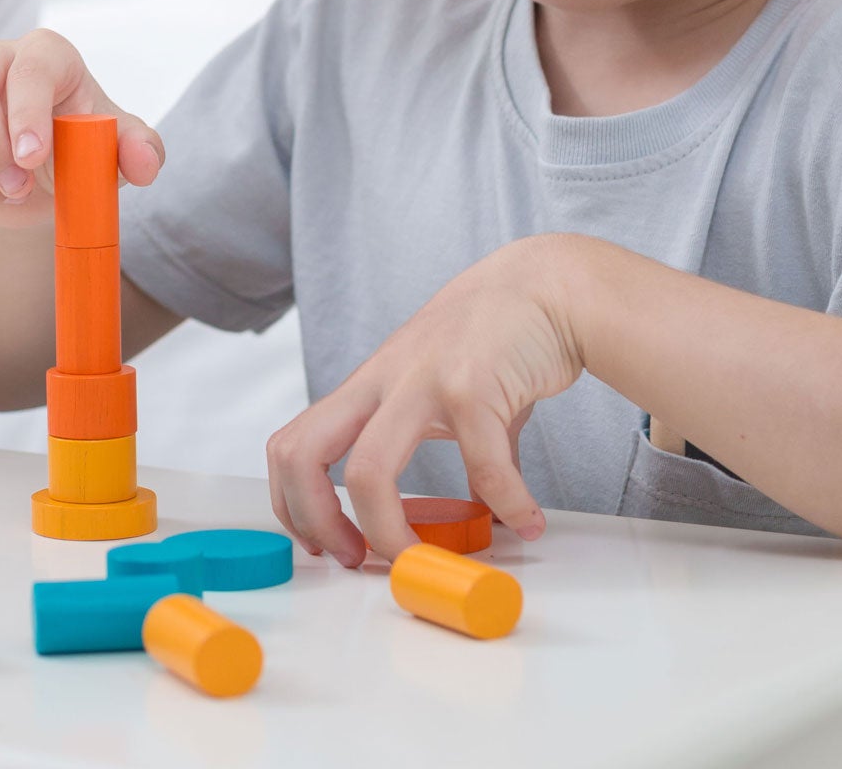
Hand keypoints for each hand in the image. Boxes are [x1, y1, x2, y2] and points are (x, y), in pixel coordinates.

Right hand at [0, 29, 163, 230]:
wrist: (42, 173)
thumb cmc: (82, 146)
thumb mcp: (118, 148)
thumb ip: (140, 151)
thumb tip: (144, 163)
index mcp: (44, 53)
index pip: (28, 70)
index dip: (26, 113)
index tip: (33, 160)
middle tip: (20, 189)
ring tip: (6, 194)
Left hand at [266, 236, 587, 566]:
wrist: (547, 283)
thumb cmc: (496, 337)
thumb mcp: (445, 387)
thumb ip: (441, 439)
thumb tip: (465, 507)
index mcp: (369, 383)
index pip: (293, 443)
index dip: (294, 504)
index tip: (327, 543)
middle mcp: (383, 378)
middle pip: (304, 454)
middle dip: (315, 521)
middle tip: (355, 559)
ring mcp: (421, 379)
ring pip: (368, 471)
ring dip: (388, 534)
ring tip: (422, 559)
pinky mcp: (472, 385)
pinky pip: (481, 468)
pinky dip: (506, 506)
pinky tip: (526, 518)